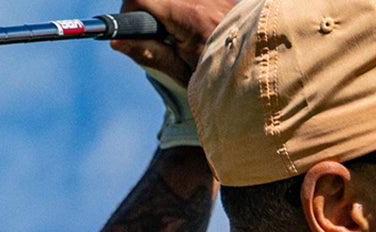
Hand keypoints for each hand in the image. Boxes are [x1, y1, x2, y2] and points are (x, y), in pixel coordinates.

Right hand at [111, 0, 237, 84]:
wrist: (260, 75)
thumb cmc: (221, 80)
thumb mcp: (182, 72)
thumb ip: (148, 54)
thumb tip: (115, 41)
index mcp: (192, 18)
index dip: (131, 13)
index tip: (140, 31)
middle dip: (152, 11)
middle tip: (167, 35)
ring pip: (175, 0)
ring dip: (172, 11)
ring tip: (189, 33)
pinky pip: (193, 3)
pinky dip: (190, 11)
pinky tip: (201, 27)